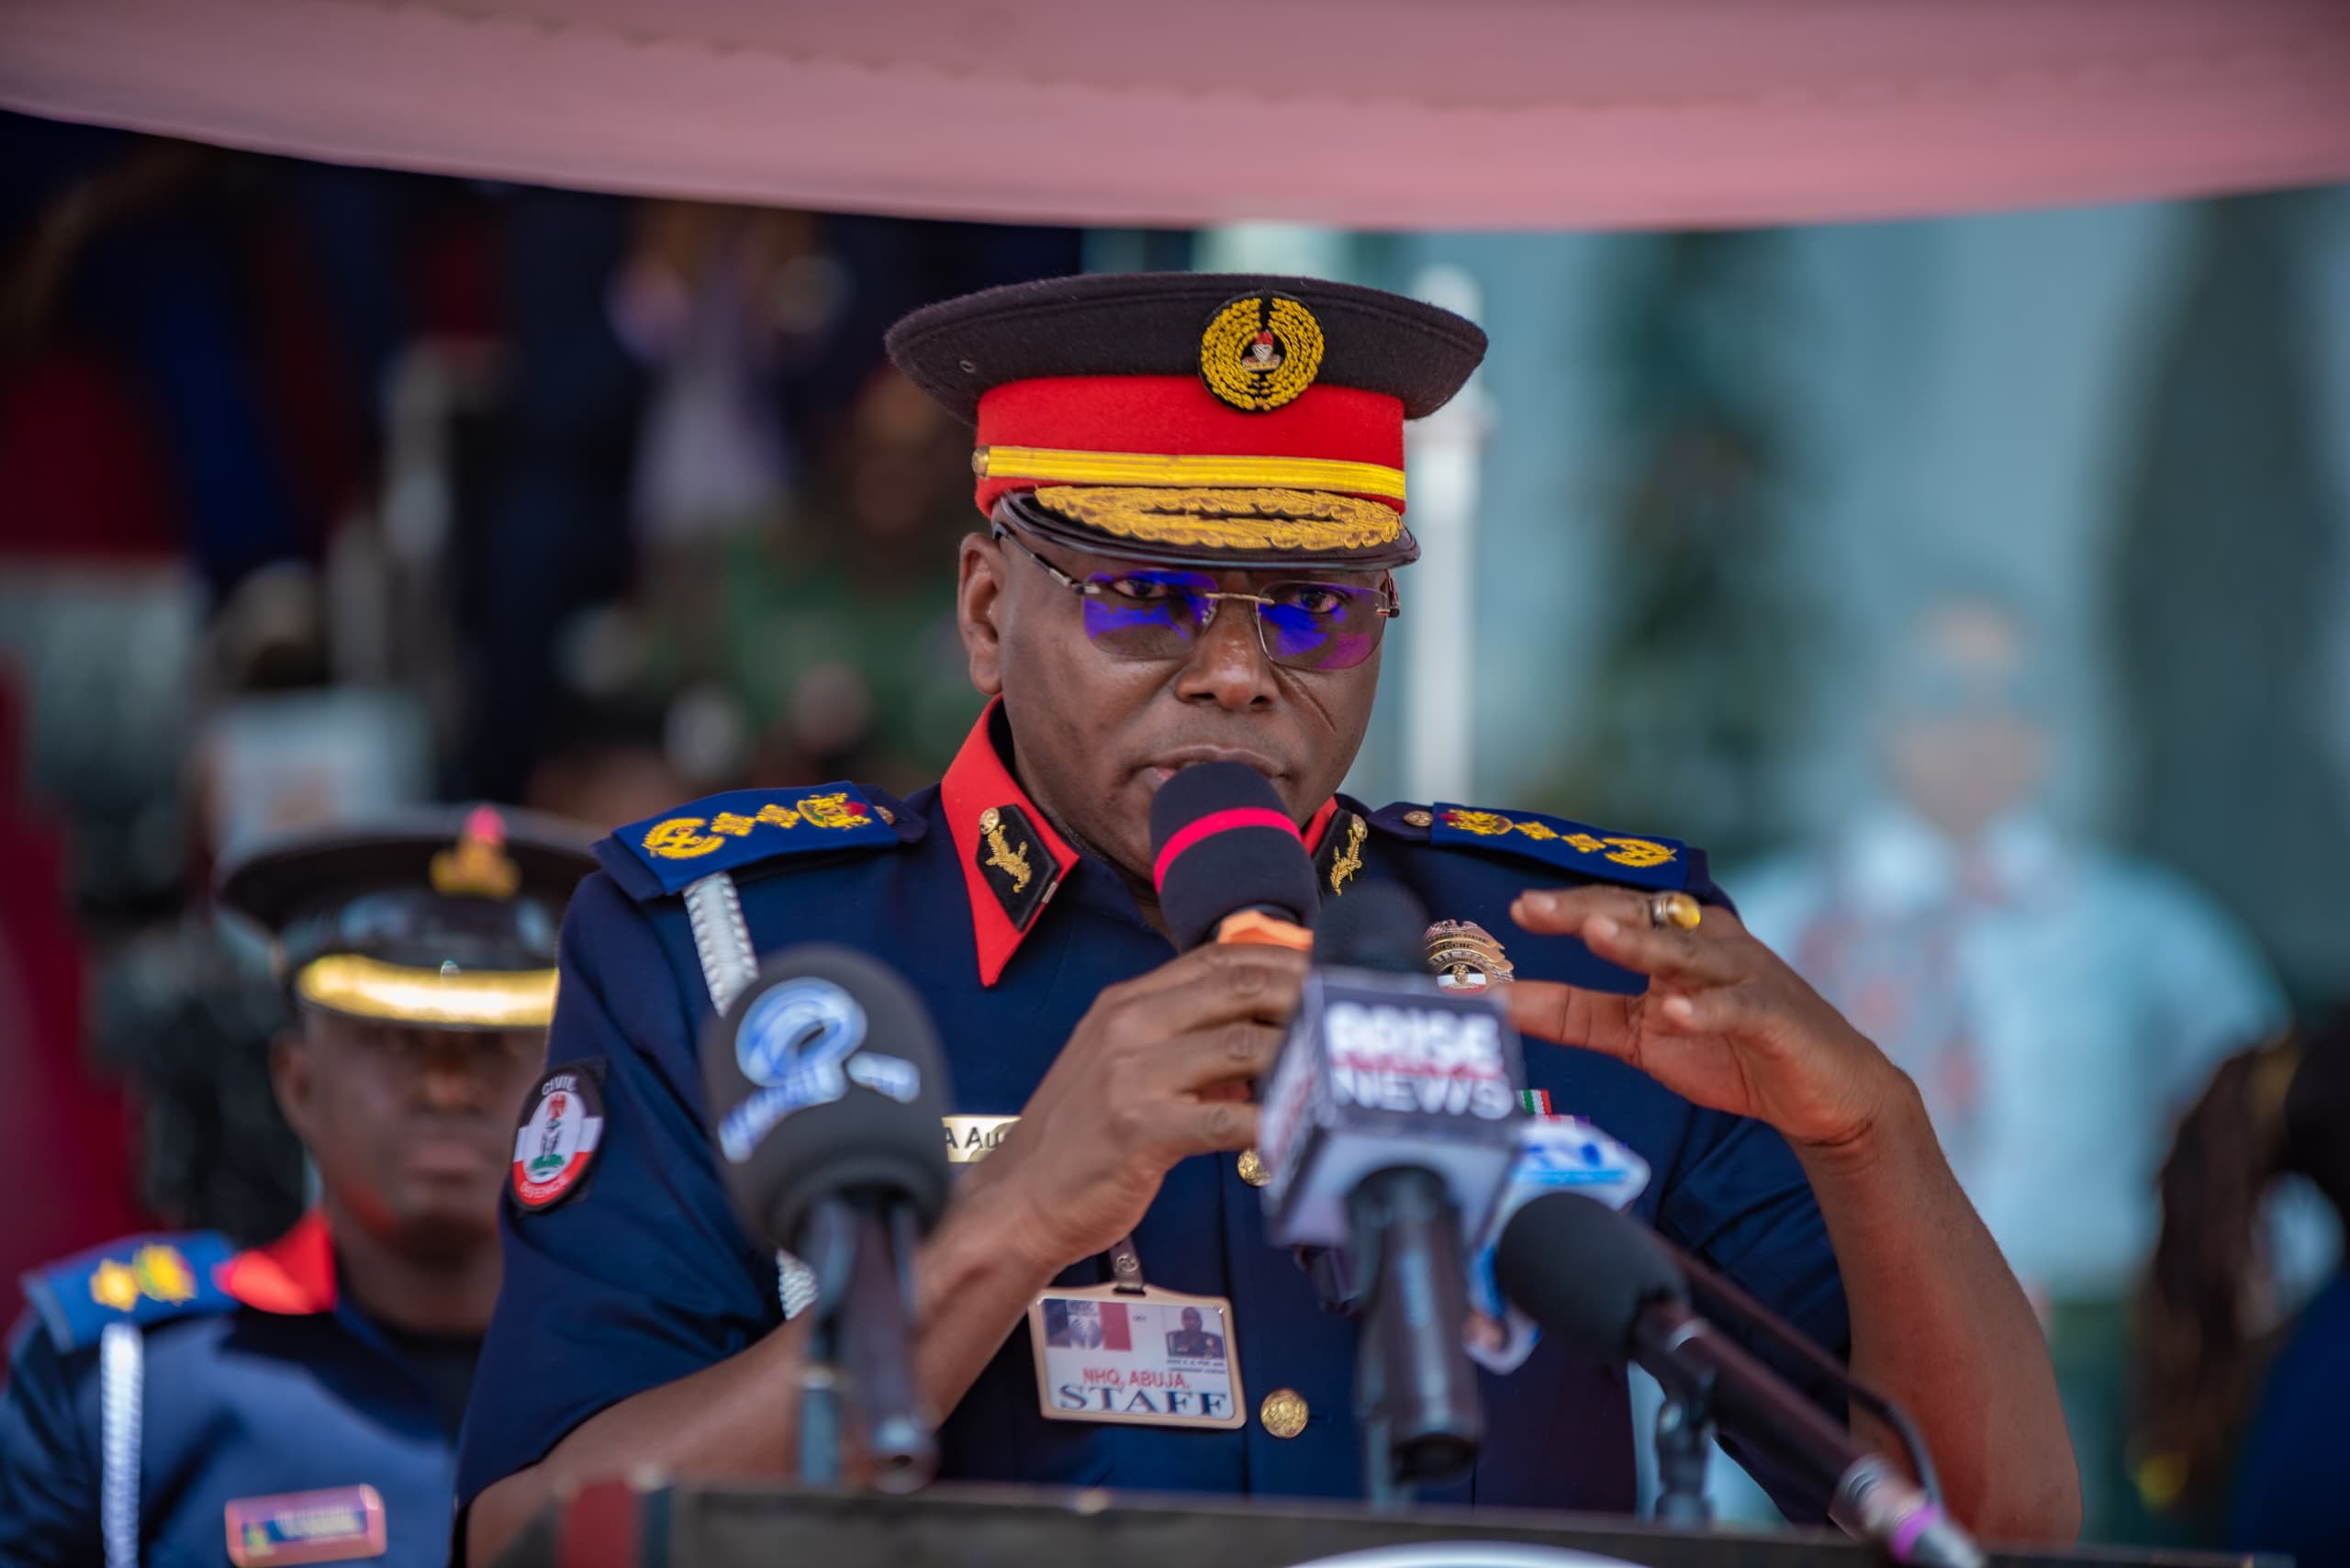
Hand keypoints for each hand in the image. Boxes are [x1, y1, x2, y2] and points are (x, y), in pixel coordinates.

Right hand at [967, 943, 1306, 1271]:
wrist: (1019, 1199)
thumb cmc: (1080, 1137)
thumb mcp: (1122, 1067)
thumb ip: (1186, 1043)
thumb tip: (1266, 1038)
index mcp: (1126, 1004)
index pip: (1218, 959)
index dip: (1284, 958)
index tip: (1333, 967)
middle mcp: (1128, 1026)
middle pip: (1238, 987)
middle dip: (1306, 992)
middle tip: (1354, 1009)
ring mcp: (1131, 1076)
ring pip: (1242, 1046)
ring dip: (1300, 1054)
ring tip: (1340, 1066)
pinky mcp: (1140, 1130)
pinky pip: (1227, 1121)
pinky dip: (1273, 1125)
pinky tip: (1302, 1132)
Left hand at [1505, 887, 1908, 1151]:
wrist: (1825, 1094)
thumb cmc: (1728, 1053)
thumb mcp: (1636, 1035)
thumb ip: (1571, 1015)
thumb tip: (1497, 1002)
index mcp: (1674, 939)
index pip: (1613, 911)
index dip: (1565, 907)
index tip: (1514, 909)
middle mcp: (1708, 943)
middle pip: (1641, 917)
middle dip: (1585, 911)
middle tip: (1532, 907)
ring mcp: (1744, 974)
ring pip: (1686, 951)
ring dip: (1640, 943)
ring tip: (1595, 936)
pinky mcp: (1776, 1015)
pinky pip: (1738, 1006)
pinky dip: (1708, 1008)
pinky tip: (1678, 1012)